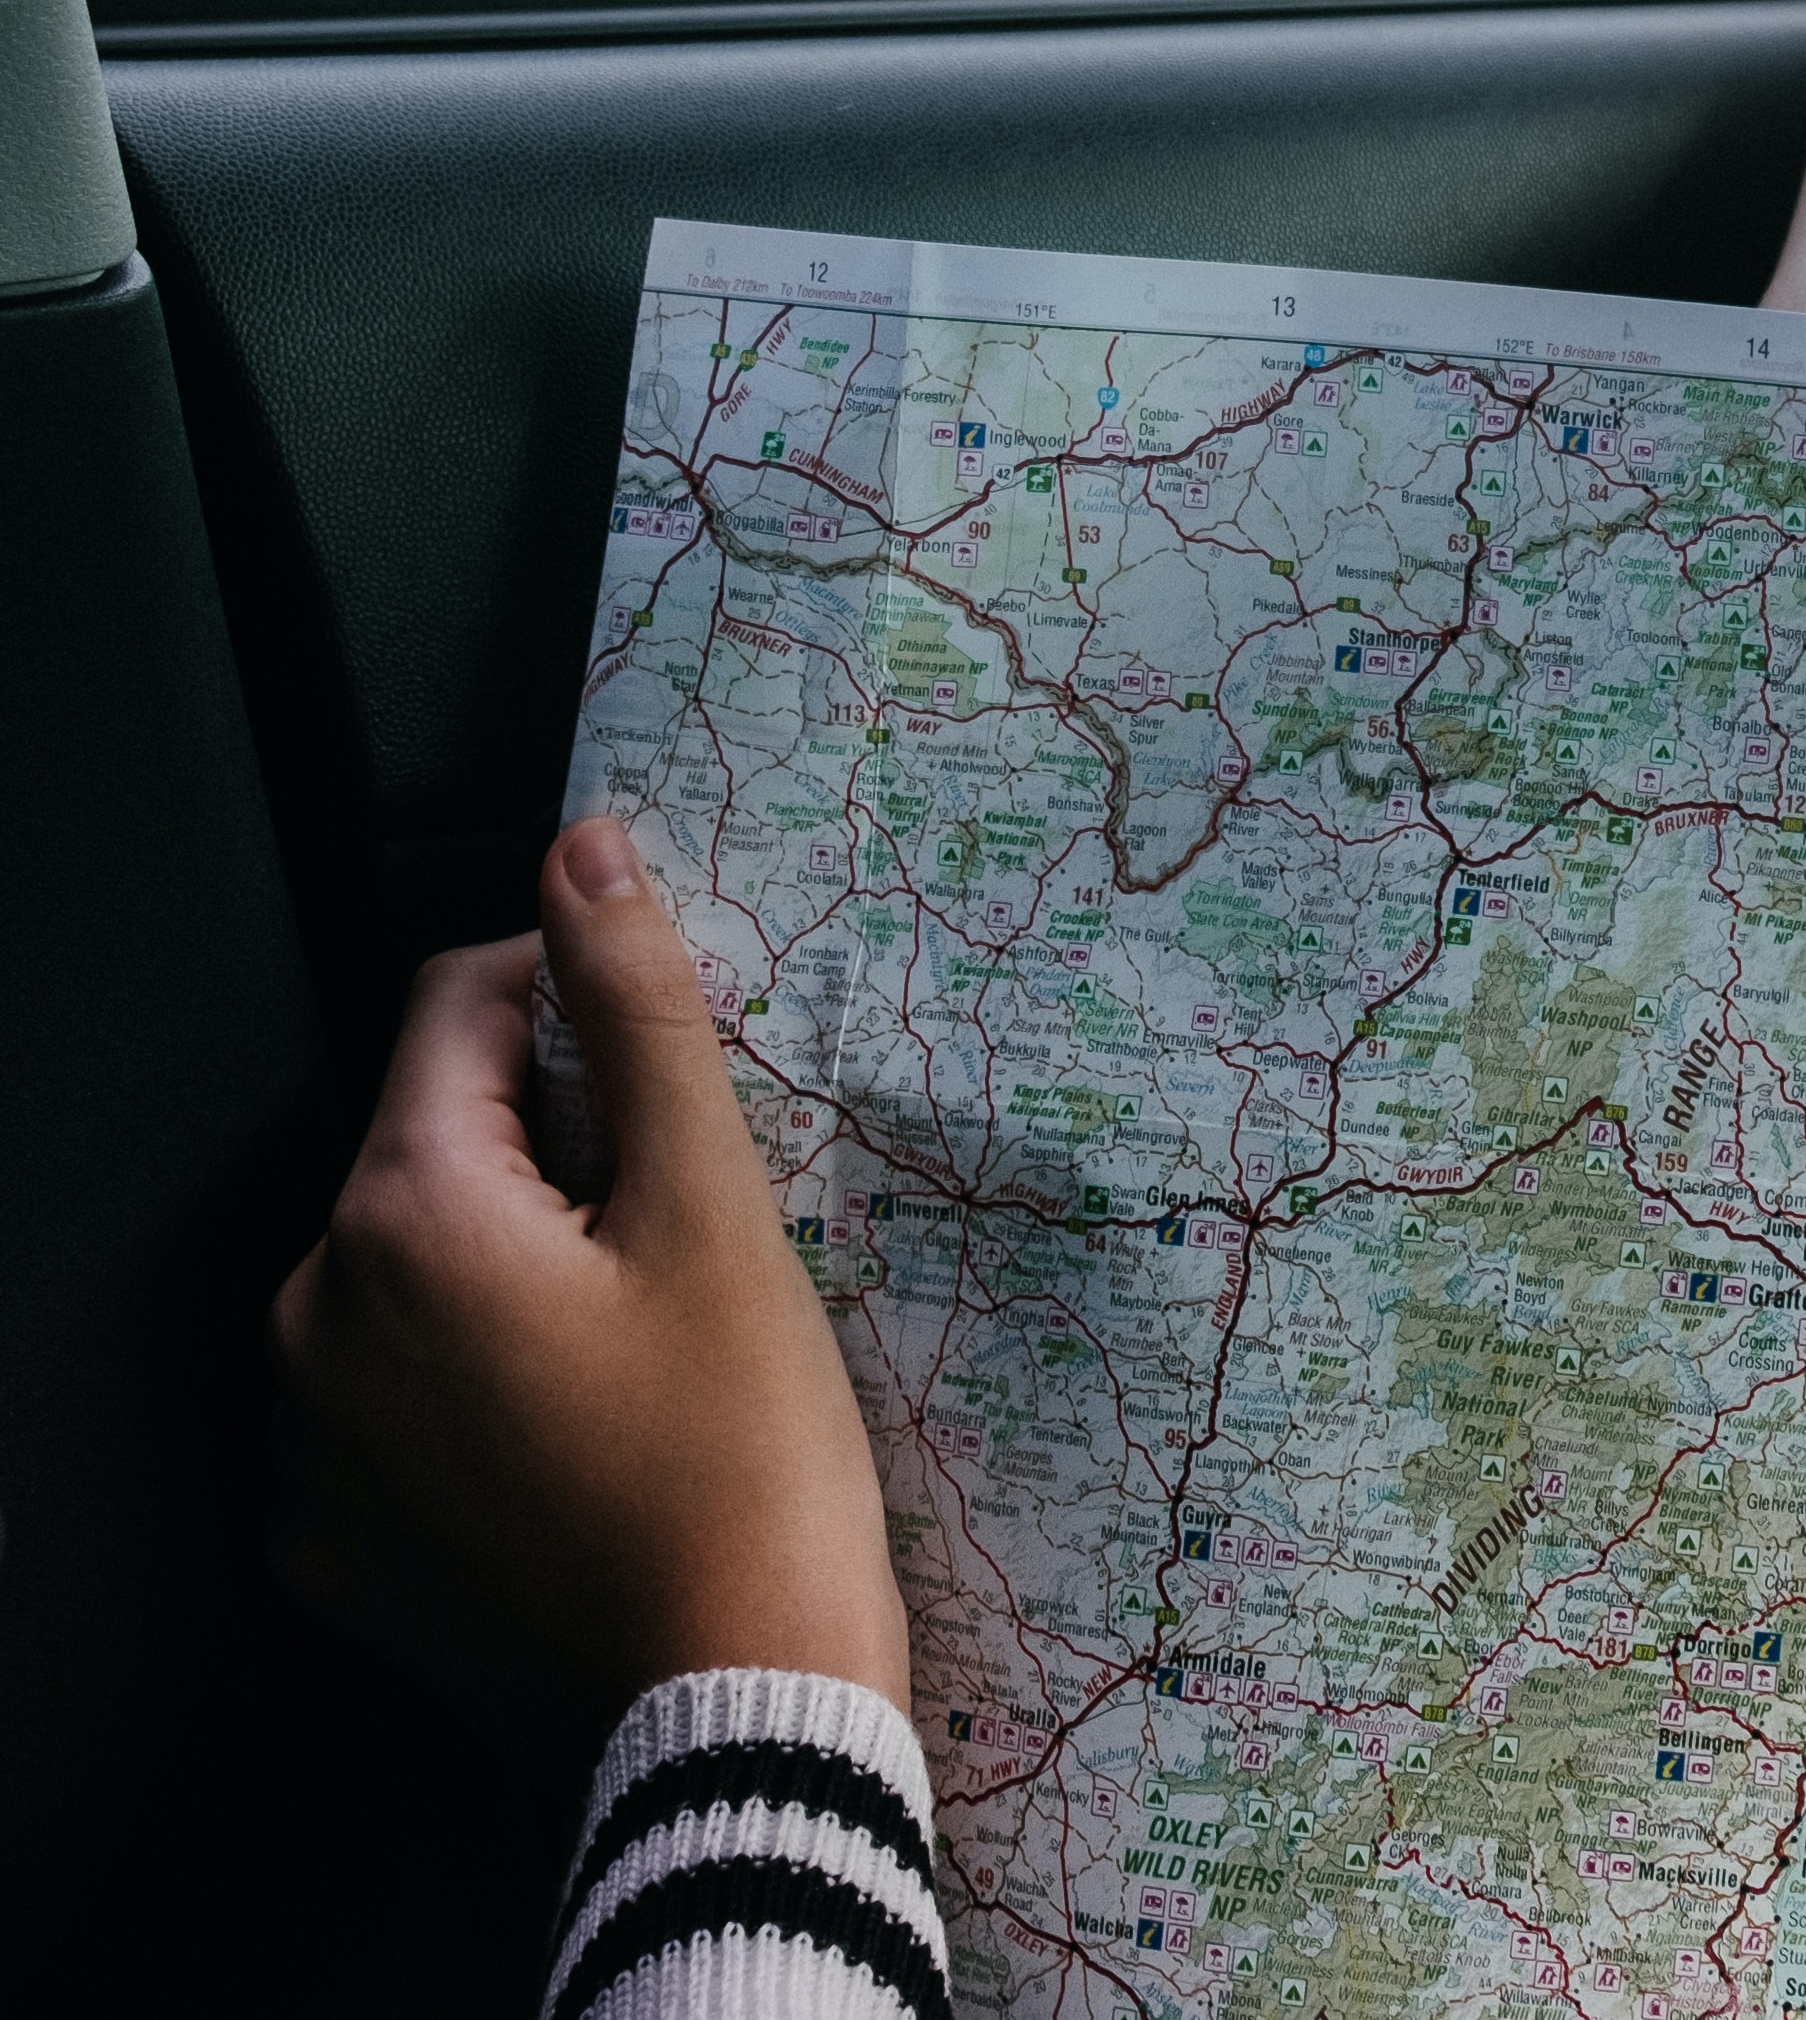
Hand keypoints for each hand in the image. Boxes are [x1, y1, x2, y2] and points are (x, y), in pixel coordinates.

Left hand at [274, 814, 910, 1717]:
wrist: (727, 1718)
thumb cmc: (739, 1450)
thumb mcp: (711, 1201)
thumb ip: (637, 1004)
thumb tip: (582, 845)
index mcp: (400, 1215)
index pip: (464, 1003)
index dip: (579, 993)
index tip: (679, 1063)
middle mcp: (312, 1320)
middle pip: (436, 1139)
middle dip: (553, 1138)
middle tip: (685, 1216)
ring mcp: (306, 1448)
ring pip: (415, 1269)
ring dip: (515, 1255)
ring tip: (646, 1328)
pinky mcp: (330, 1548)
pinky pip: (392, 1397)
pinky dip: (477, 1377)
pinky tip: (589, 1423)